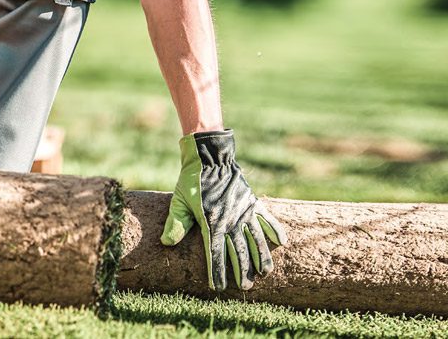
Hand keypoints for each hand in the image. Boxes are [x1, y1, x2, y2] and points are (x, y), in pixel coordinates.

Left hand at [161, 129, 286, 289]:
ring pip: (256, 239)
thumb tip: (166, 243)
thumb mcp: (179, 201)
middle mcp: (231, 220)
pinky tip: (282, 242)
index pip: (215, 253)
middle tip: (245, 288)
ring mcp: (244, 211)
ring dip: (261, 257)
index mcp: (212, 222)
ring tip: (265, 273)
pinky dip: (274, 230)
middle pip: (239, 251)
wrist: (210, 158)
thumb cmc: (192, 181)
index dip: (216, 271)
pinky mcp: (253, 202)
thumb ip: (176, 223)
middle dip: (242, 271)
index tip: (217, 287)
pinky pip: (266, 218)